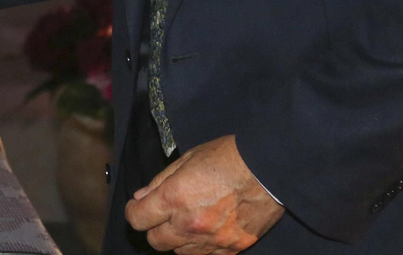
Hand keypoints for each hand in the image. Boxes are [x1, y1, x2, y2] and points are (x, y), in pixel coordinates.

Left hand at [123, 134, 282, 253]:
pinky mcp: (233, 248)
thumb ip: (160, 181)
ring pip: (180, 252)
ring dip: (178, 239)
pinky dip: (201, 246)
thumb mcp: (187, 159)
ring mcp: (212, 240)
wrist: (268, 168)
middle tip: (162, 214)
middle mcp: (190, 224)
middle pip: (156, 241)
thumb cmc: (227, 157)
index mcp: (175, 198)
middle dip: (154, 228)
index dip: (134, 212)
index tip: (138, 207)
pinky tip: (207, 230)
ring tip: (188, 220)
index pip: (138, 219)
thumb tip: (141, 197)